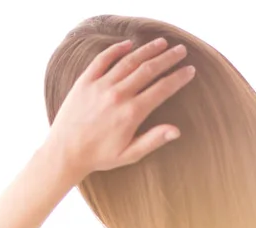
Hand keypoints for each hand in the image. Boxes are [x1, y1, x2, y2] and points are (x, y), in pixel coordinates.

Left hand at [46, 37, 195, 181]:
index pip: (162, 89)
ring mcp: (100, 85)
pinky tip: (129, 44)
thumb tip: (176, 131)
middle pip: (149, 70)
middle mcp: (118, 95)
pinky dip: (117, 49)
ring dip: (147, 50)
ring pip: (129, 61)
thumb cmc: (99, 156)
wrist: (65, 152)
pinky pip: (103, 59)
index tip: (189, 70)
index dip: (178, 78)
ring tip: (161, 43)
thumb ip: (153, 140)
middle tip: (181, 50)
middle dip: (168, 58)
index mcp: (131, 113)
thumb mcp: (129, 154)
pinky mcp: (85, 81)